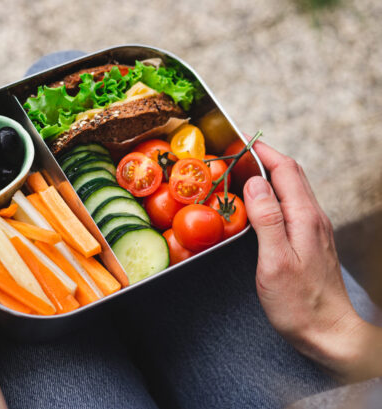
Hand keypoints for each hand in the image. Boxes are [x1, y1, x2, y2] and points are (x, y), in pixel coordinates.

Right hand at [243, 142, 381, 382]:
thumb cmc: (300, 303)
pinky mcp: (310, 240)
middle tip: (235, 153)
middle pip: (291, 174)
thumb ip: (267, 219)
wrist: (329, 332)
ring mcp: (314, 228)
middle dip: (264, 157)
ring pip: (292, 189)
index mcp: (305, 217)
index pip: (285, 169)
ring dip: (269, 174)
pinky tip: (257, 204)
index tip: (239, 140)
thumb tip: (255, 182)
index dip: (262, 151)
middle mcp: (313, 217)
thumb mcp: (275, 262)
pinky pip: (291, 206)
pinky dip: (272, 194)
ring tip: (241, 173)